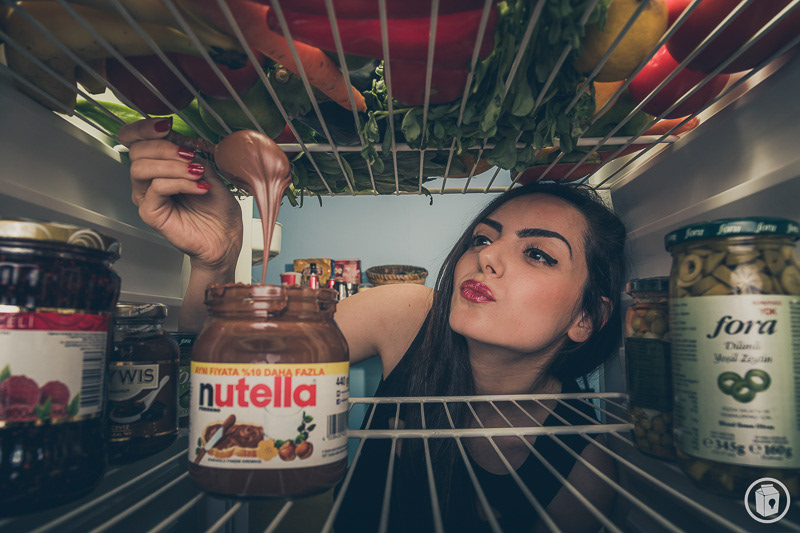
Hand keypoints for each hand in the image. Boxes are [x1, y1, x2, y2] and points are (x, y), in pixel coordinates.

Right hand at [119, 118, 242, 272]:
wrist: (226, 238)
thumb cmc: (218, 210)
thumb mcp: (209, 171)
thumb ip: (191, 154)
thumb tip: (179, 135)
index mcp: (159, 167)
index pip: (135, 140)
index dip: (144, 128)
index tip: (166, 124)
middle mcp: (148, 181)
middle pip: (137, 150)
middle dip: (166, 147)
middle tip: (190, 156)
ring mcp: (147, 197)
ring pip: (142, 168)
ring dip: (173, 166)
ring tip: (198, 173)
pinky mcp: (151, 212)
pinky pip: (156, 188)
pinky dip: (180, 183)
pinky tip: (200, 187)